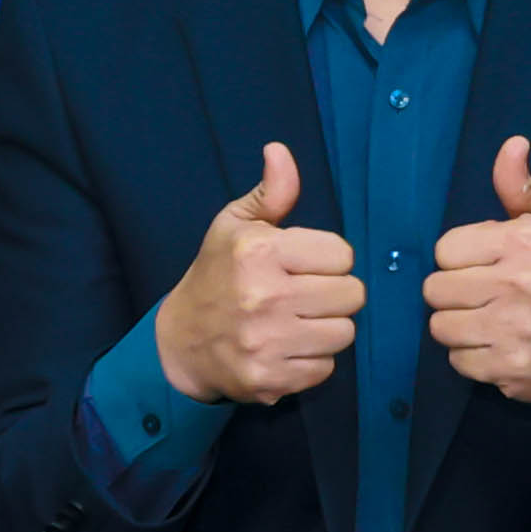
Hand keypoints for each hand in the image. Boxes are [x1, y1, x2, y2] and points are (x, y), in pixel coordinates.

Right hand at [152, 141, 364, 405]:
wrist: (179, 342)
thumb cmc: (216, 275)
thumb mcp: (234, 226)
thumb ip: (269, 193)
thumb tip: (280, 152)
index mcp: (259, 252)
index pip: (342, 255)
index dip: (328, 259)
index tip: (303, 266)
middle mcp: (264, 297)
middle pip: (351, 295)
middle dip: (333, 294)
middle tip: (304, 295)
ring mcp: (267, 342)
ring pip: (344, 333)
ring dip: (326, 329)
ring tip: (297, 322)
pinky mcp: (269, 379)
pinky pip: (326, 369)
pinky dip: (311, 361)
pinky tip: (287, 349)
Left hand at [425, 134, 530, 406]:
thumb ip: (520, 186)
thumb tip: (513, 144)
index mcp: (525, 242)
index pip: (444, 250)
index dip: (459, 259)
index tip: (483, 265)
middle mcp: (519, 285)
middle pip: (435, 290)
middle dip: (453, 294)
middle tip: (482, 296)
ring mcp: (513, 330)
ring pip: (440, 327)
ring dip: (458, 326)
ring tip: (487, 321)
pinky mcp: (509, 368)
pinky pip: (457, 361)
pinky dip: (470, 357)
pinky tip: (495, 346)